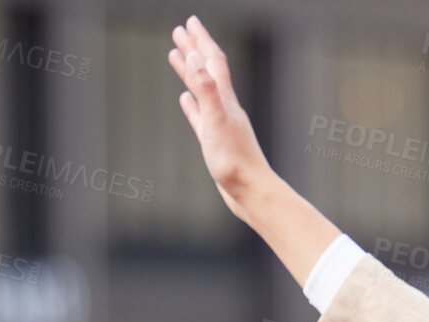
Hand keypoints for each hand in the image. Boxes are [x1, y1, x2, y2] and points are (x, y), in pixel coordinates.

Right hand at [168, 15, 272, 222]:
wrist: (251, 192)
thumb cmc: (235, 161)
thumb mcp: (216, 121)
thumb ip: (206, 90)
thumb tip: (194, 58)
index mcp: (225, 99)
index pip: (212, 61)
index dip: (201, 40)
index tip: (188, 22)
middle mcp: (224, 107)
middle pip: (207, 70)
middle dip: (194, 49)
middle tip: (179, 31)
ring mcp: (220, 123)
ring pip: (202, 90)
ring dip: (190, 72)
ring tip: (177, 57)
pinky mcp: (215, 142)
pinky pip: (200, 116)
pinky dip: (192, 104)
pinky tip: (185, 100)